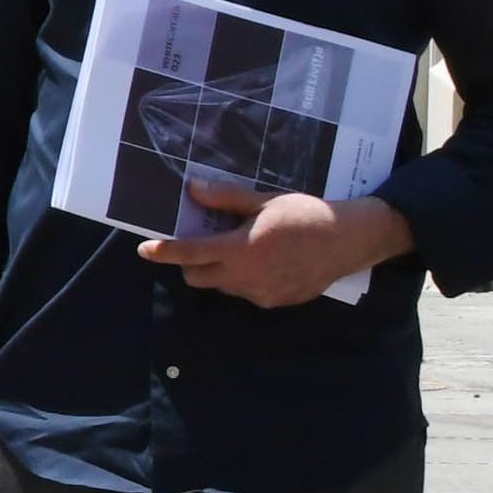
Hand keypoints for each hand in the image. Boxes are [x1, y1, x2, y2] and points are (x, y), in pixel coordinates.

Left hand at [137, 179, 412, 307]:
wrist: (349, 240)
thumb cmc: (305, 214)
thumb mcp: (263, 201)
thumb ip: (225, 199)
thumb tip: (192, 188)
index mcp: (241, 249)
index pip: (190, 254)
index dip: (163, 252)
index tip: (144, 250)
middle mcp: (246, 277)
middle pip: (197, 277)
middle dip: (191, 263)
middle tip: (205, 243)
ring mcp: (260, 294)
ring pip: (222, 287)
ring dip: (219, 271)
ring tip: (243, 249)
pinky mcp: (274, 303)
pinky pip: (245, 293)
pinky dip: (243, 280)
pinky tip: (265, 262)